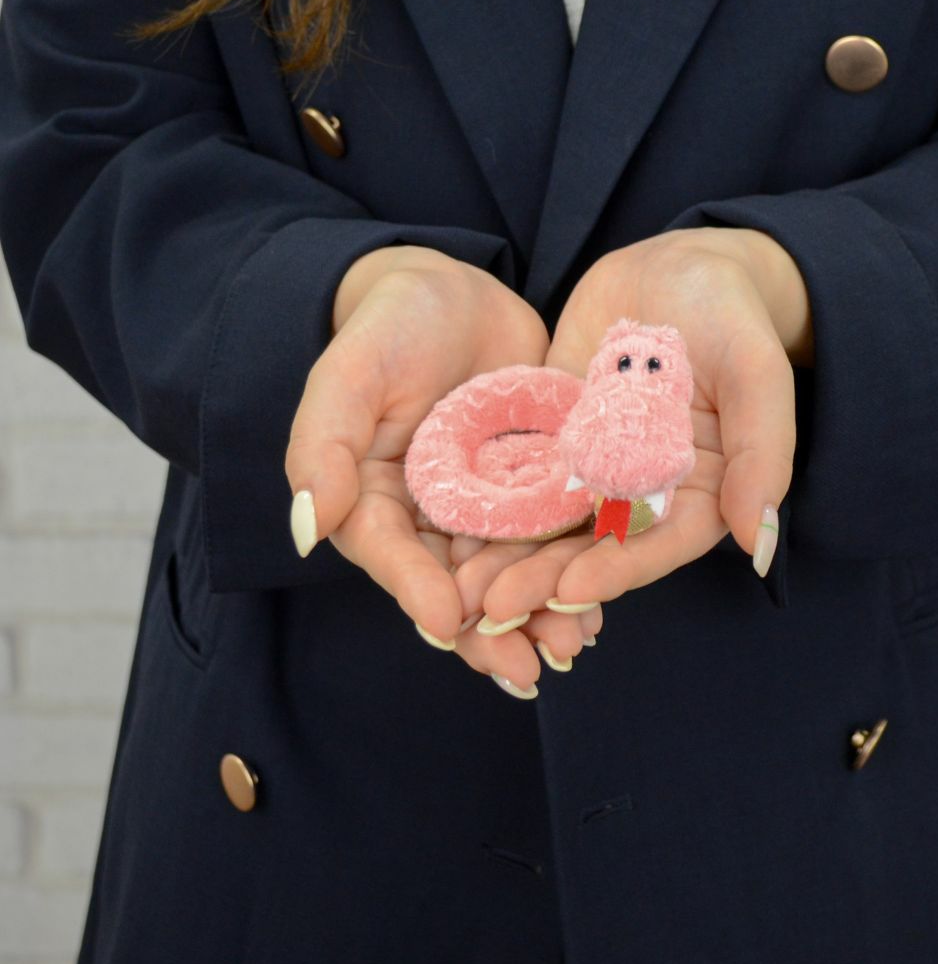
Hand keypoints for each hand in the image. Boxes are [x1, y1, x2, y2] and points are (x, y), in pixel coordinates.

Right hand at [284, 244, 592, 693]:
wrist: (454, 293)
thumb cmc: (389, 327)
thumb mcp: (350, 375)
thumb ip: (324, 446)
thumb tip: (308, 528)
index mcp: (376, 502)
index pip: (394, 555)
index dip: (417, 591)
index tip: (448, 622)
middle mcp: (432, 517)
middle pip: (458, 584)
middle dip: (491, 629)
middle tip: (526, 670)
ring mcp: (488, 505)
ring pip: (512, 571)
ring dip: (541, 612)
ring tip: (574, 644)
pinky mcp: (536, 485)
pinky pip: (555, 534)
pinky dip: (576, 567)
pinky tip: (602, 599)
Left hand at [449, 226, 810, 629]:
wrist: (678, 266)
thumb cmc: (731, 313)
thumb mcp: (756, 371)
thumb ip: (763, 452)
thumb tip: (760, 543)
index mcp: (701, 491)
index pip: (659, 545)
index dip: (617, 571)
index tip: (570, 593)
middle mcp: (644, 492)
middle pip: (595, 547)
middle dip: (545, 579)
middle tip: (493, 605)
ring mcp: (596, 467)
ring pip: (551, 523)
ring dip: (510, 557)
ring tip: (463, 587)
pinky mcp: (557, 438)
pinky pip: (521, 477)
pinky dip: (490, 504)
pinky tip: (450, 528)